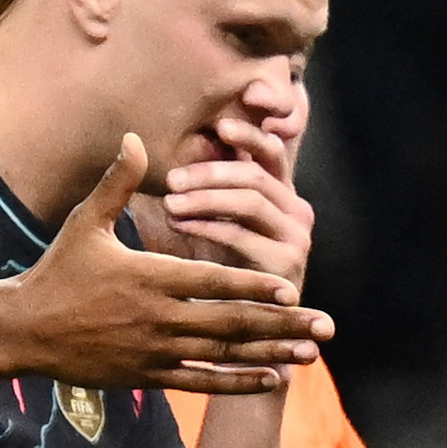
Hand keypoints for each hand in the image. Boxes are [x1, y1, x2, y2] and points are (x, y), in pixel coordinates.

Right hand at [9, 132, 332, 396]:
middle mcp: (159, 318)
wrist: (26, 329)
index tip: (289, 288)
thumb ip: (117, 182)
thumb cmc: (58, 271)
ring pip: (224, 355)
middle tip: (324, 327)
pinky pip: (202, 381)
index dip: (251, 286)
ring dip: (271, 354)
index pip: (210, 282)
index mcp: (149, 278)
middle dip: (282, 325)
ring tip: (310, 355)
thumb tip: (135, 137)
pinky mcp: (150, 375)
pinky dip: (237, 382)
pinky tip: (270, 379)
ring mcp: (156, 351)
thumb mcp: (84, 223)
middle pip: (231, 323)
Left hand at [153, 133, 313, 296]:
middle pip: (256, 175)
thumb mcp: (210, 219)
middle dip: (212, 173)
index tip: (219, 126)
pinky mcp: (287, 264)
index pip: (271, 152)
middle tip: (173, 178)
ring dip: (206, 198)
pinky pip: (242, 235)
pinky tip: (178, 224)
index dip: (250, 135)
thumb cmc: (217, 266)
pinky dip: (207, 227)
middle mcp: (296, 211)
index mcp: (281, 193)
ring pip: (250, 202)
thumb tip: (149, 148)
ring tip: (170, 202)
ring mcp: (296, 237)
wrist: (241, 321)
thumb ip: (200, 187)